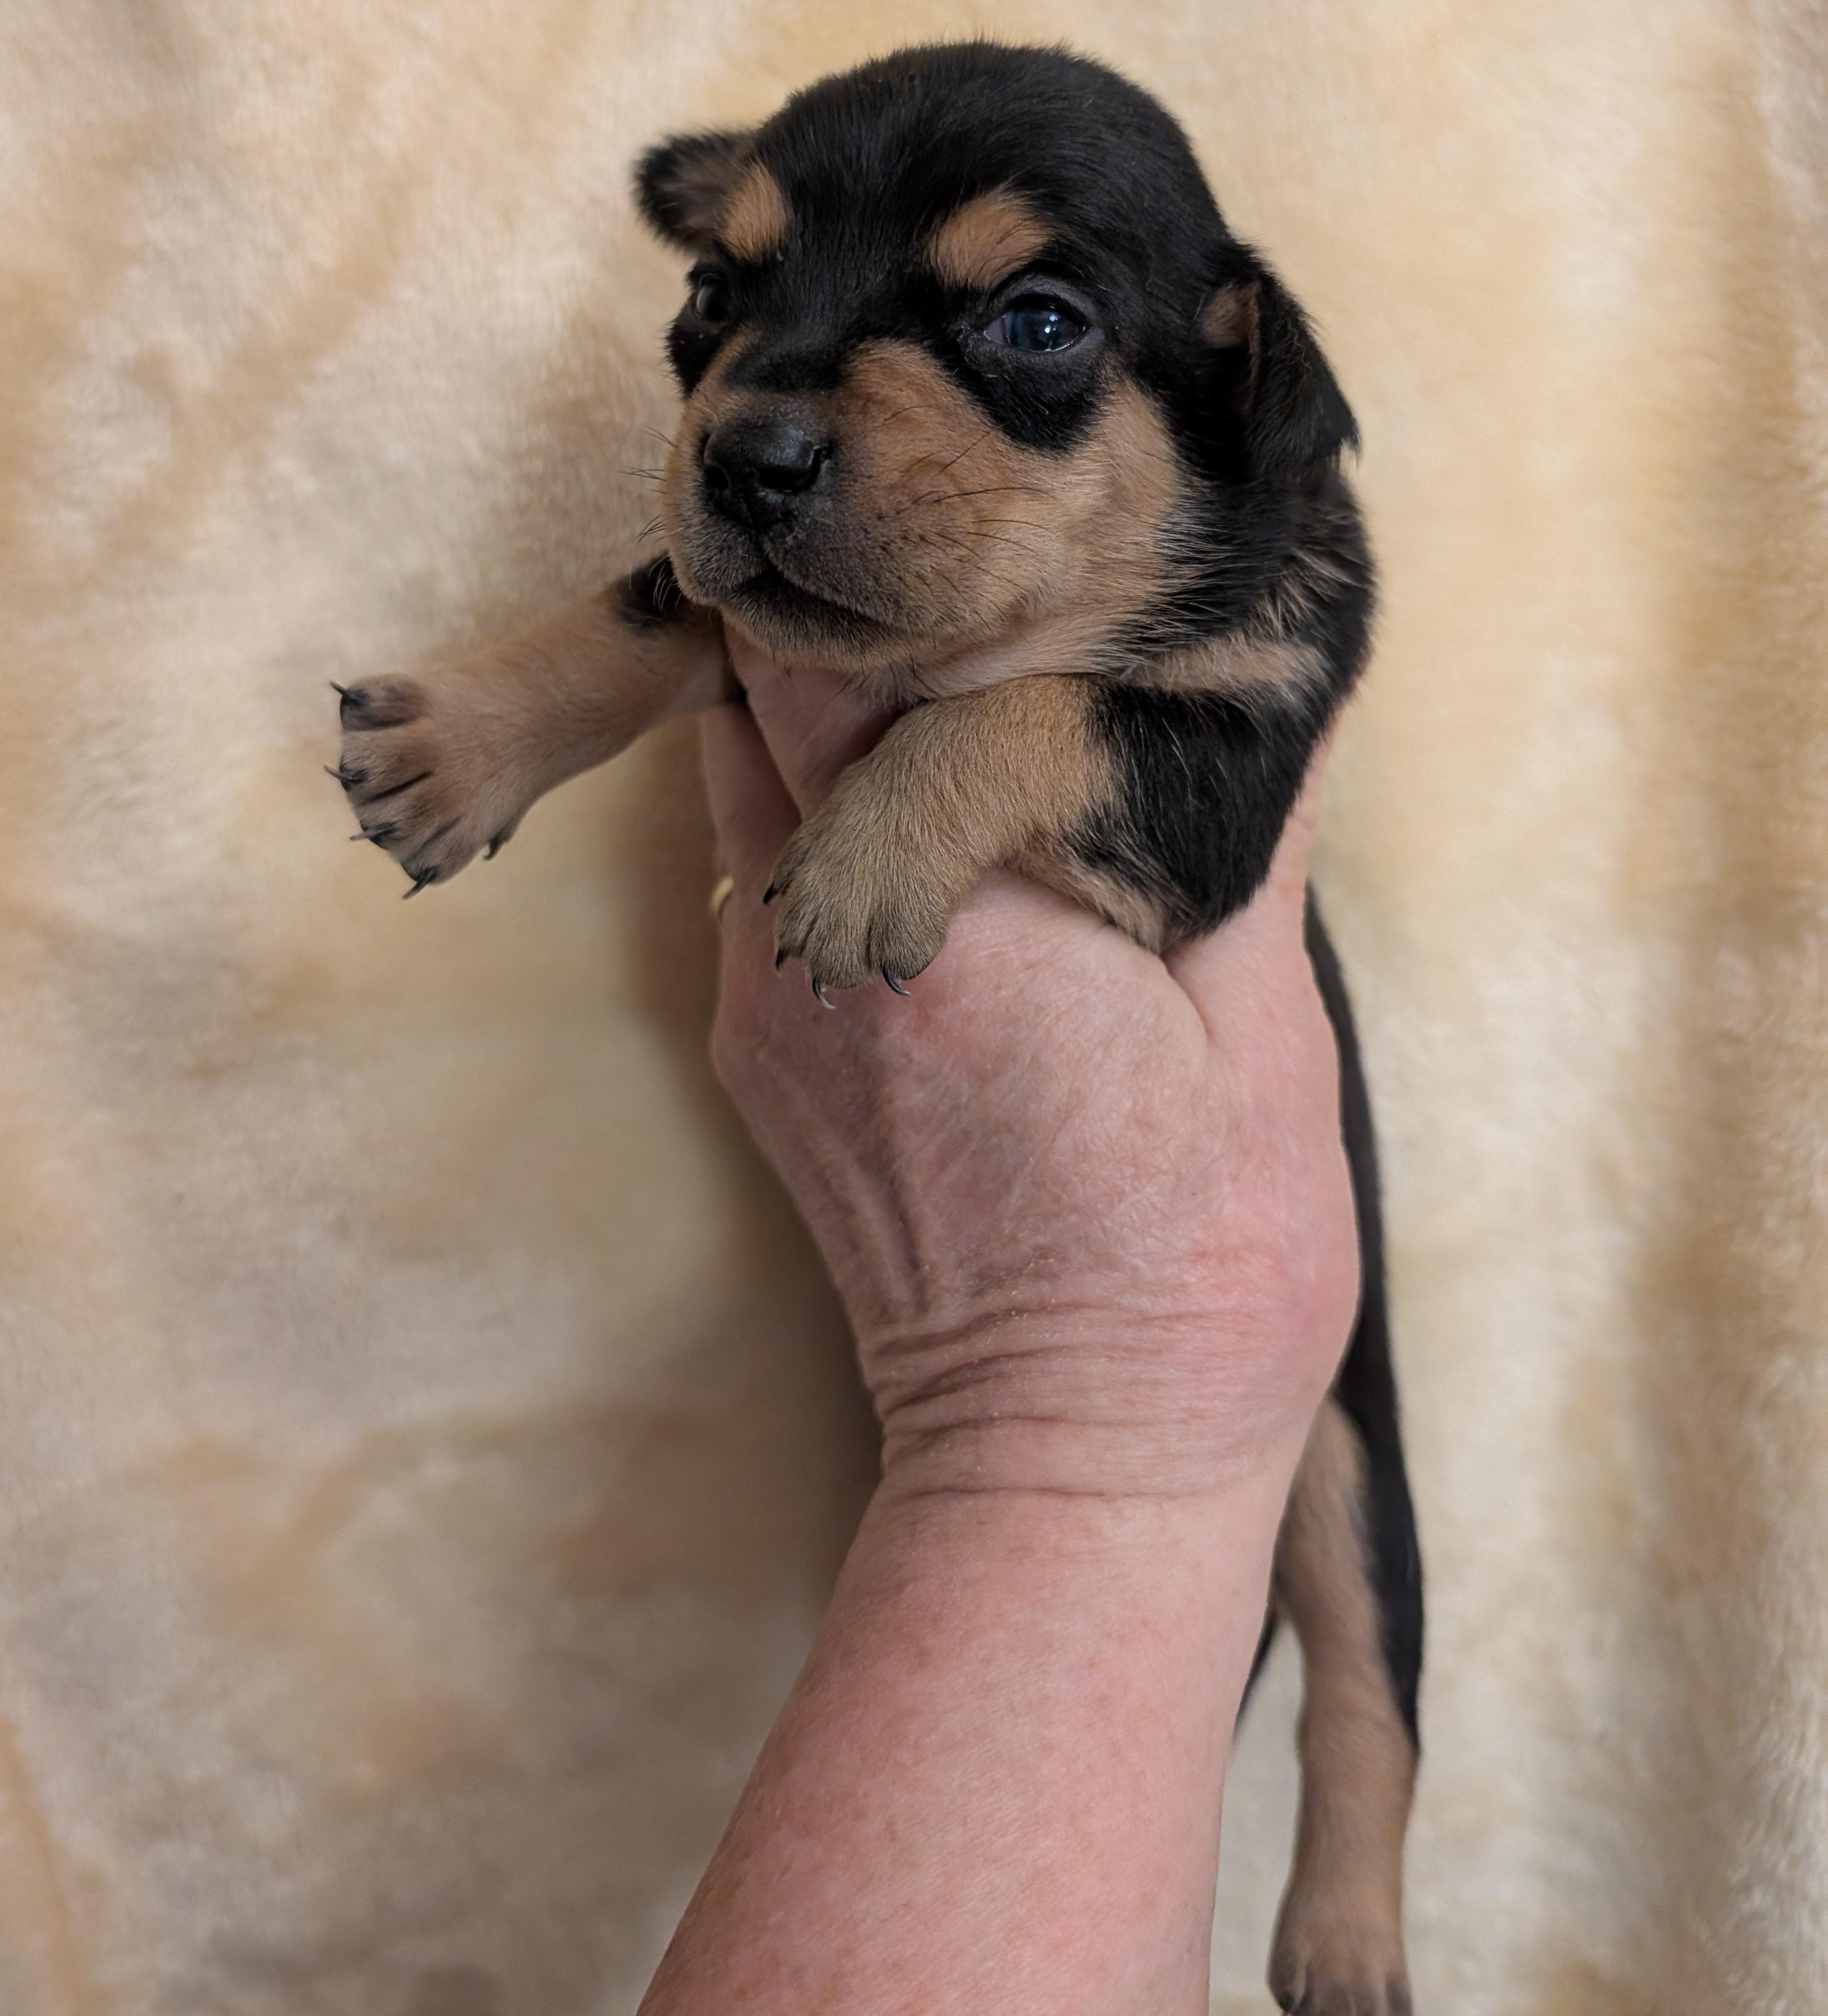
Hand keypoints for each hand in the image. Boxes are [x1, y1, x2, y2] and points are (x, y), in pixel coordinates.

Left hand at [701, 655, 1357, 1505]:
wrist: (1074, 1464)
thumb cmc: (1192, 1267)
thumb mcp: (1262, 1033)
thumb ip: (1237, 841)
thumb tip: (1268, 689)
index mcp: (936, 918)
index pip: (826, 675)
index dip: (878, 590)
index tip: (961, 551)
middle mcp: (810, 951)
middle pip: (762, 718)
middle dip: (846, 647)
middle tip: (957, 605)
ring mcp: (764, 1014)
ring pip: (747, 801)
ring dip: (829, 746)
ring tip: (953, 716)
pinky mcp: (759, 1069)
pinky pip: (760, 892)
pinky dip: (822, 838)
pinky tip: (929, 847)